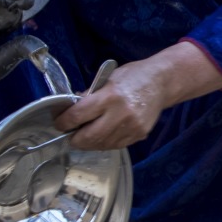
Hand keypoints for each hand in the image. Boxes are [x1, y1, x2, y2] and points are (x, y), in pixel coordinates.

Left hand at [53, 43, 221, 149]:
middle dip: (75, 138)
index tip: (59, 123)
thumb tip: (71, 109)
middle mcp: (120, 114)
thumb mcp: (108, 79)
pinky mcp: (139, 135)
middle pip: (88, 137)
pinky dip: (105, 143)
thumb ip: (90, 95)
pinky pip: (116, 145)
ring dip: (89, 143)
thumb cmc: (133, 76)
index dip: (64, 122)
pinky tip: (101, 137)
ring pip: (102, 144)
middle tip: (70, 135)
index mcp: (110, 96)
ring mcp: (131, 127)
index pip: (79, 115)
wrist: (162, 82)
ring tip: (84, 137)